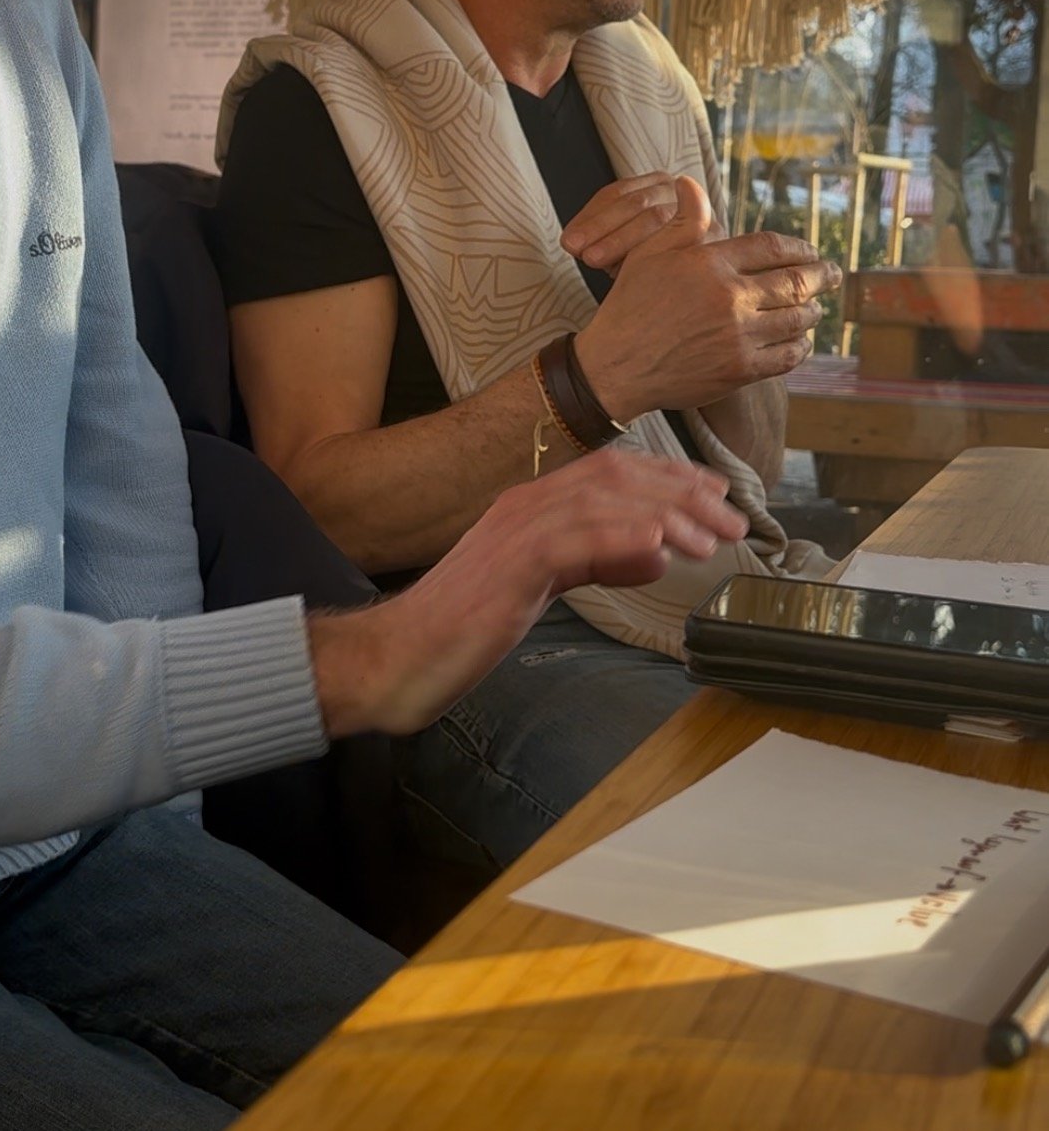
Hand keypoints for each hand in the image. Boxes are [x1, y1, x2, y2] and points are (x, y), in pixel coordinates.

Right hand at [308, 449, 745, 737]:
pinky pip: (572, 542)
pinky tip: (659, 550)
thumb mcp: (540, 586)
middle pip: (615, 477)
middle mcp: (523, 506)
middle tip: (731, 518)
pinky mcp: (508, 569)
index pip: (610, 473)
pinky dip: (620, 541)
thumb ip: (591, 563)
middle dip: (681, 493)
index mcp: (528, 507)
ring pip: (601, 503)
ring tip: (709, 539)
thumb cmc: (463, 627)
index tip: (715, 495)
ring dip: (664, 516)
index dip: (669, 478)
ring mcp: (513, 533)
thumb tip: (651, 554)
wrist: (398, 656)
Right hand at [574, 175, 841, 421]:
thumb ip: (681, 220)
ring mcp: (738, 336)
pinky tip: (801, 341)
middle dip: (821, 277)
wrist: (616, 367)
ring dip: (812, 312)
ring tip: (816, 309)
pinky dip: (800, 347)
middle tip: (834, 274)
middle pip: (795, 282)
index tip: (811, 251)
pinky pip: (786, 356)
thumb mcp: (649, 253)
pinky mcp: (739, 370)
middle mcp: (731, 298)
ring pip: (795, 320)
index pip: (772, 248)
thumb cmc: (630, 306)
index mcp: (712, 264)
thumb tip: (691, 182)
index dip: (799, 248)